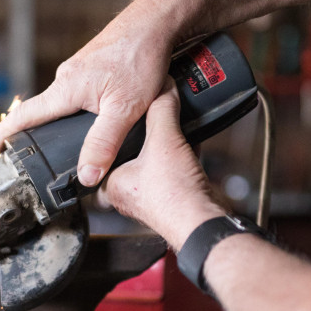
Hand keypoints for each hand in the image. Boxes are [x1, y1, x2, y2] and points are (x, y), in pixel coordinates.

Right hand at [0, 0, 176, 187]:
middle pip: (41, 111)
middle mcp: (65, 78)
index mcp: (65, 89)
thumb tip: (87, 175)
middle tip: (30, 158)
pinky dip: (76, 108)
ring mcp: (78, 70)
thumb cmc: (141, 57)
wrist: (155, 21)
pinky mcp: (91, 66)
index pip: (24, 115)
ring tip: (64, 144)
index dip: (4, 135)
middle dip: (33, 134)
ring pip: (61, 102)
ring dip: (59, 121)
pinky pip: (76, 92)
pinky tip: (94, 118)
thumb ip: (105, 143)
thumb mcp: (125, 108)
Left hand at [96, 81, 226, 249]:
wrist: (203, 221)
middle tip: (156, 115)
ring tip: (175, 128)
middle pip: (133, 149)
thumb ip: (161, 110)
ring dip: (168, 143)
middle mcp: (126, 192)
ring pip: (154, 158)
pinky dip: (182, 154)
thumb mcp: (163, 141)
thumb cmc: (174, 196)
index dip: (119, 125)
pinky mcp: (171, 195)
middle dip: (149, 133)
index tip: (130, 109)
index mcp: (110, 184)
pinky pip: (172, 167)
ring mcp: (149, 195)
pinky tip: (190, 143)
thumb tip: (163, 89)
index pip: (107, 146)